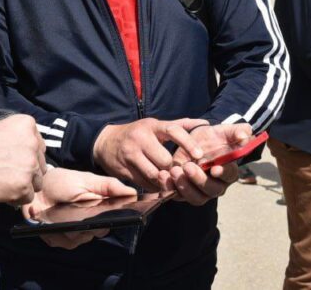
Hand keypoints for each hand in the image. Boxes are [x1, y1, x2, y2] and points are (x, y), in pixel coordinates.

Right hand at [0, 115, 45, 204]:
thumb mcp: (0, 131)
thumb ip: (20, 142)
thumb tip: (33, 160)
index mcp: (27, 125)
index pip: (39, 148)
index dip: (24, 157)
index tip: (8, 160)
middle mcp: (32, 143)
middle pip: (40, 166)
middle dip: (25, 172)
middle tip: (3, 172)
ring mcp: (29, 165)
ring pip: (36, 183)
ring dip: (21, 186)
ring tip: (0, 181)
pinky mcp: (23, 186)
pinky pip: (27, 198)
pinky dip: (14, 198)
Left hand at [21, 168, 136, 249]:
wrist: (38, 187)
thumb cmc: (64, 181)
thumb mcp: (87, 180)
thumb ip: (109, 186)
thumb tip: (133, 192)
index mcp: (100, 211)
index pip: (112, 221)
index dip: (112, 220)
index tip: (106, 215)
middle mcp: (89, 226)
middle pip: (96, 233)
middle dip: (88, 223)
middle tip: (78, 211)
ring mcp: (73, 235)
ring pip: (78, 240)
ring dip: (69, 226)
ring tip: (60, 213)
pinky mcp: (57, 239)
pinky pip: (61, 242)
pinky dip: (54, 231)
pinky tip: (50, 220)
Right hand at [92, 117, 209, 189]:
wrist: (106, 142)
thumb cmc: (137, 133)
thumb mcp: (155, 125)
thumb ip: (180, 125)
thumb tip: (204, 123)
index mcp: (152, 126)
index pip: (173, 131)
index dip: (188, 143)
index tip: (200, 155)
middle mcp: (140, 139)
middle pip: (165, 160)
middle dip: (174, 169)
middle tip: (181, 173)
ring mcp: (130, 155)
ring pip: (154, 175)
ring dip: (165, 181)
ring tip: (171, 181)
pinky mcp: (123, 169)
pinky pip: (144, 184)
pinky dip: (154, 187)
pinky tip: (158, 185)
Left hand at [163, 123, 252, 205]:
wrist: (195, 141)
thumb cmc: (214, 138)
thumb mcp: (226, 131)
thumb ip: (238, 132)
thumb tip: (244, 137)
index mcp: (229, 171)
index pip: (229, 175)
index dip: (223, 172)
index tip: (214, 168)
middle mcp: (217, 185)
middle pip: (211, 190)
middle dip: (199, 180)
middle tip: (187, 166)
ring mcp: (200, 191)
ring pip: (195, 198)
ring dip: (184, 187)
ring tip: (173, 172)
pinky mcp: (184, 192)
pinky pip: (178, 195)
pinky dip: (170, 188)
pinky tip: (163, 176)